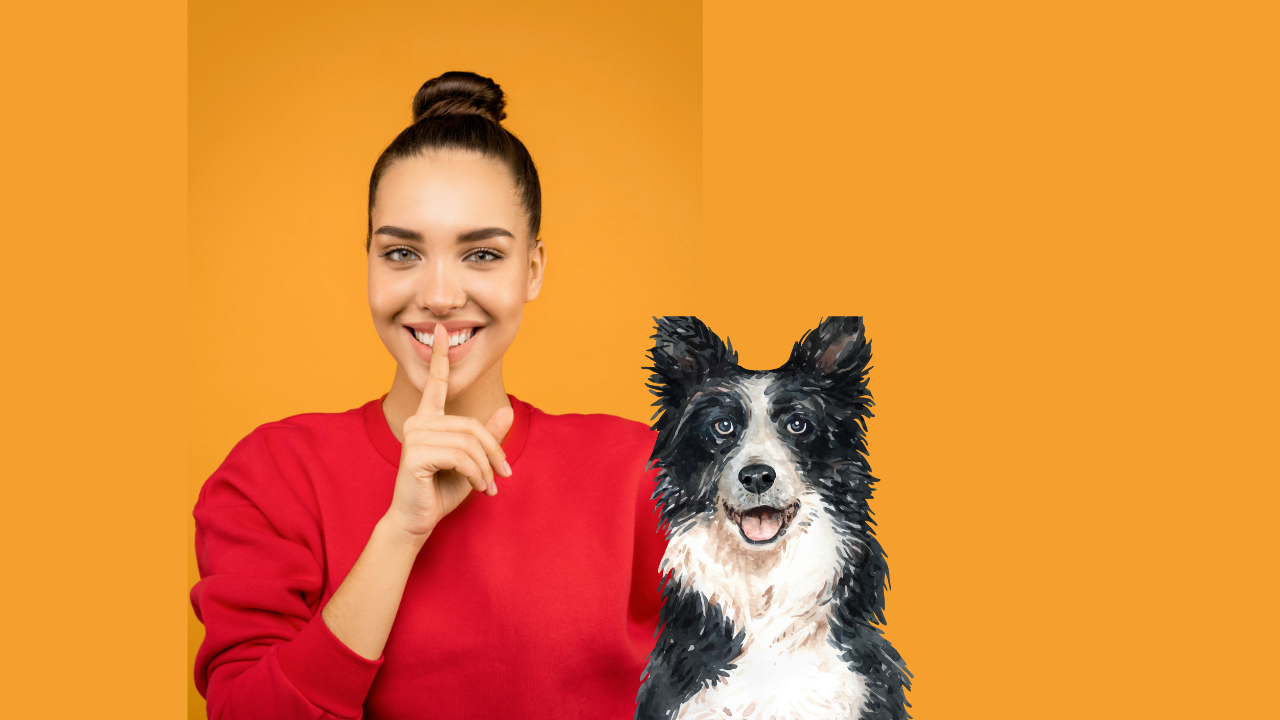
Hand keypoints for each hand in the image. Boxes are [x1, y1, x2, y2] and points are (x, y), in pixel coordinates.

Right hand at [384, 324, 513, 541]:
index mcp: (429, 420)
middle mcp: (418, 422)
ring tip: (489, 486)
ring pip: (468, 442)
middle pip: (471, 426)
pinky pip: (460, 457)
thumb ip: (488, 437)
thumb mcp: (473, 463)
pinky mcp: (415, 454)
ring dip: (486, 468)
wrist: (417, 521)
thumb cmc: (441, 491)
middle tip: (504, 475)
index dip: (440, 357)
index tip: (442, 330)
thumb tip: (509, 411)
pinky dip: (476, 474)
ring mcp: (414, 436)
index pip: (436, 384)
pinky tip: (478, 488)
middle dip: (494, 452)